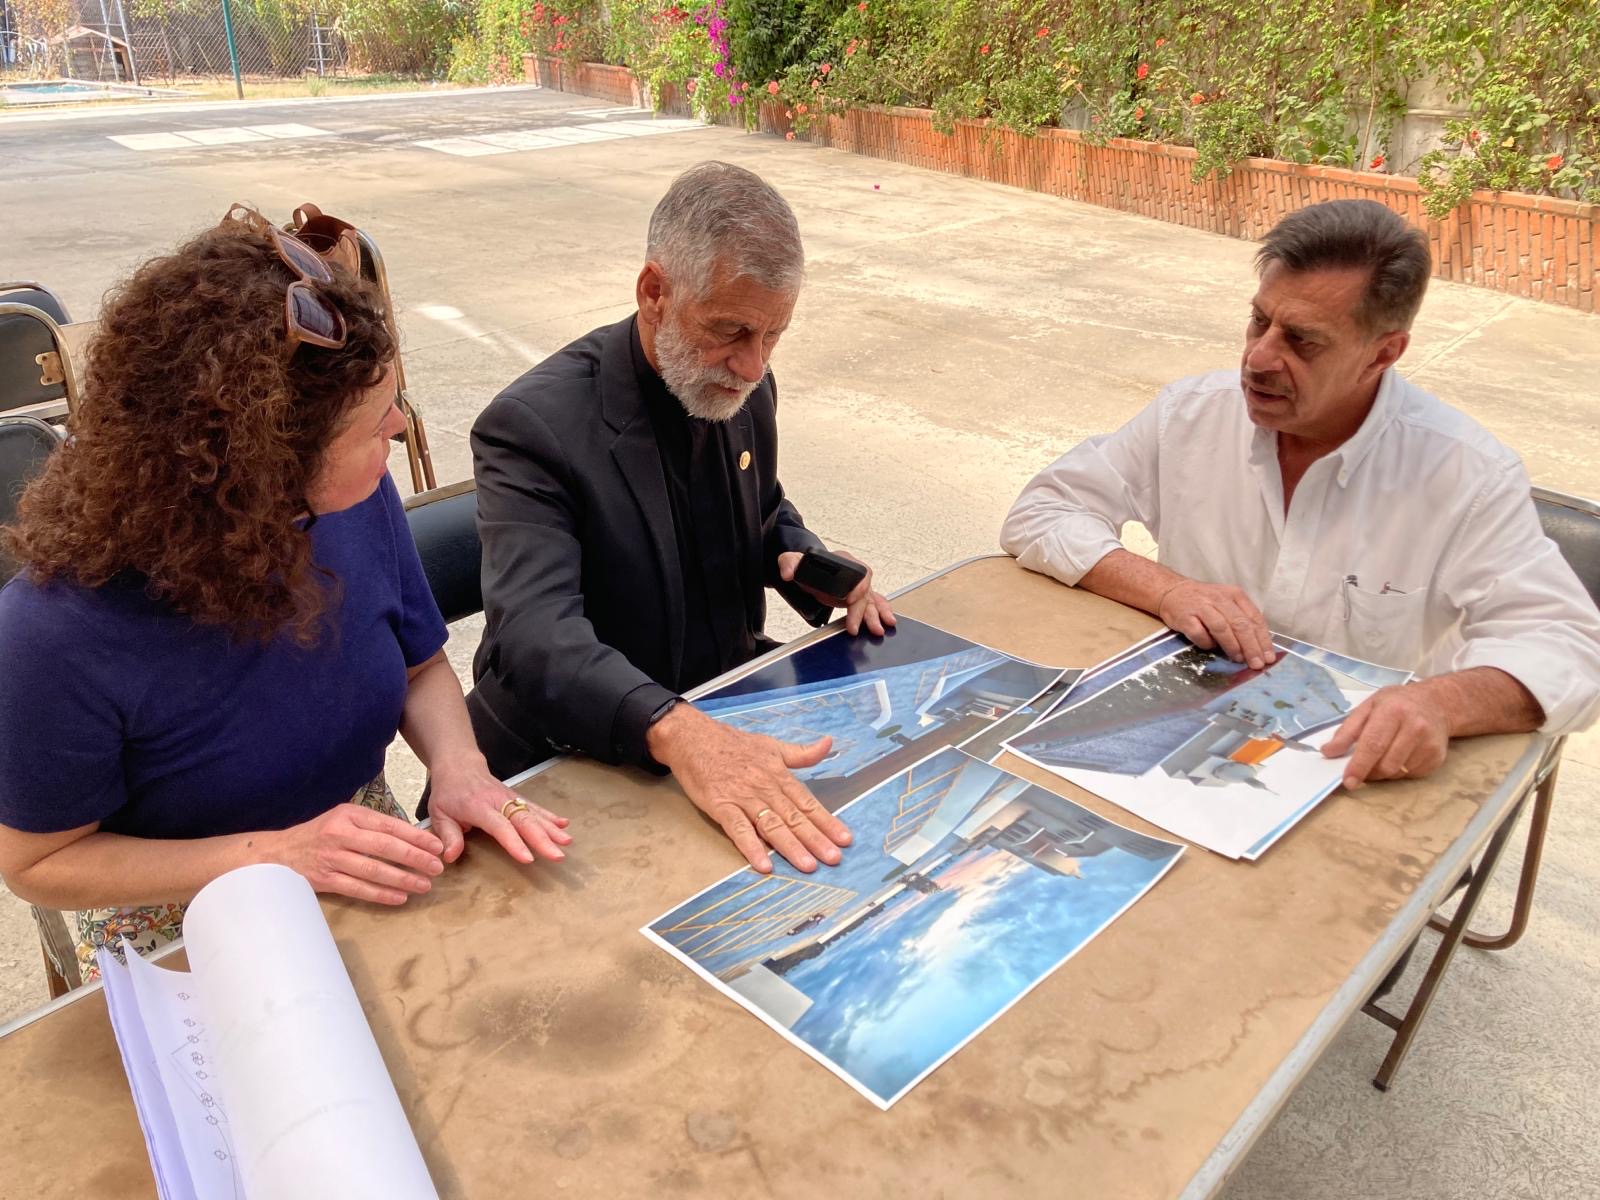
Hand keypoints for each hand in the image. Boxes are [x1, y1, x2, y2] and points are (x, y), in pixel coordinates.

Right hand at [268, 804, 445, 905]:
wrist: (277, 854)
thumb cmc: (319, 835)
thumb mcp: (343, 819)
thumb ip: (371, 826)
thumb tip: (411, 837)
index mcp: (349, 815)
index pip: (389, 825)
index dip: (416, 836)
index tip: (436, 846)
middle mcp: (340, 834)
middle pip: (385, 847)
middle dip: (415, 858)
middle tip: (436, 867)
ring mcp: (331, 857)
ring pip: (373, 870)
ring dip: (402, 879)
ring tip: (424, 885)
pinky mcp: (324, 879)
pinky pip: (358, 889)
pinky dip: (381, 894)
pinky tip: (400, 897)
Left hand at [427, 754, 571, 865]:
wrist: (459, 765)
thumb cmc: (448, 793)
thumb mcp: (439, 814)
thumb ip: (447, 835)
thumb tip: (450, 857)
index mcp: (478, 806)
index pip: (500, 826)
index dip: (514, 842)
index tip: (528, 859)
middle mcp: (499, 801)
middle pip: (524, 820)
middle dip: (543, 839)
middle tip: (558, 855)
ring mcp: (510, 798)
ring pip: (534, 813)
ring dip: (551, 828)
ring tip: (567, 842)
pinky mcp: (517, 797)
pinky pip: (535, 807)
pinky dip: (550, 816)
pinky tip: (564, 825)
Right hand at [647, 703, 851, 873]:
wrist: (694, 737)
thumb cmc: (733, 744)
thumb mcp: (771, 745)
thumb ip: (801, 753)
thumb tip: (829, 744)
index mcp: (779, 775)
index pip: (808, 802)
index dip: (827, 821)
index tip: (845, 839)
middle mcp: (765, 787)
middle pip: (794, 817)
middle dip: (816, 839)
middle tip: (834, 859)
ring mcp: (743, 797)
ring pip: (771, 825)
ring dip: (790, 846)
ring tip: (807, 865)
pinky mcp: (721, 805)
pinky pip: (738, 829)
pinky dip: (751, 846)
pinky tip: (763, 864)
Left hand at [778, 549, 896, 636]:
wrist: (807, 572)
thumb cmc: (804, 565)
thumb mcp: (792, 560)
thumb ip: (789, 564)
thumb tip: (788, 573)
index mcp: (844, 561)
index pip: (858, 573)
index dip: (858, 587)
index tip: (851, 600)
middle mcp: (855, 573)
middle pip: (865, 592)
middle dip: (864, 611)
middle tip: (858, 627)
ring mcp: (858, 586)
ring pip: (872, 601)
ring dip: (876, 615)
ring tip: (878, 629)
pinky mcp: (858, 596)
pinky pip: (874, 603)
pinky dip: (881, 612)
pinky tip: (887, 622)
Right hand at [1156, 578, 1275, 669]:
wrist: (1172, 591)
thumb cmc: (1205, 602)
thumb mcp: (1227, 604)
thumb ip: (1241, 621)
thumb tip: (1257, 648)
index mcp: (1235, 595)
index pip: (1254, 619)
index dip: (1263, 639)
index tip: (1268, 657)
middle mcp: (1220, 599)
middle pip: (1240, 624)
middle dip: (1251, 646)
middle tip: (1257, 663)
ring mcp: (1201, 607)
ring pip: (1222, 628)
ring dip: (1232, 646)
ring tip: (1238, 659)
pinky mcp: (1185, 617)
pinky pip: (1199, 633)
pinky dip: (1206, 643)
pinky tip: (1210, 648)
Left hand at [1323, 684, 1450, 787]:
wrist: (1438, 703)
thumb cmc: (1396, 703)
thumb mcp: (1368, 707)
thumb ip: (1347, 730)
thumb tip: (1328, 752)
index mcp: (1392, 711)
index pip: (1373, 744)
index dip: (1358, 765)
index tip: (1348, 781)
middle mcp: (1414, 727)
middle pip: (1386, 764)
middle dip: (1368, 772)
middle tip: (1361, 770)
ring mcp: (1429, 743)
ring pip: (1398, 773)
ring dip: (1383, 772)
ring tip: (1382, 756)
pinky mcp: (1437, 757)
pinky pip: (1411, 775)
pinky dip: (1399, 771)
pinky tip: (1400, 755)